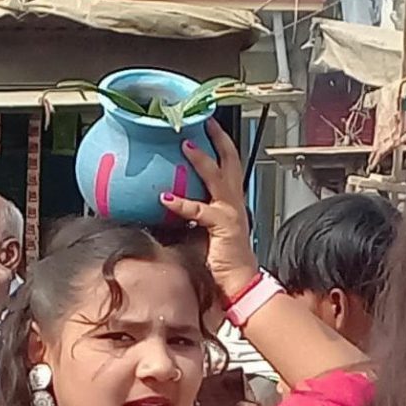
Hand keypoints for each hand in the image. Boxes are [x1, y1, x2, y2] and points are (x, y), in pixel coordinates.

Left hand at [163, 123, 259, 301]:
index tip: (208, 129)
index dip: (220, 146)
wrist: (240, 283)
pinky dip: (182, 203)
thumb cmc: (223, 262)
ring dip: (201, 160)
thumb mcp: (205, 232)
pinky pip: (200, 210)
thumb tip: (168, 206)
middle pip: (229, 162)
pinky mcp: (223, 225)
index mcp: (231, 202)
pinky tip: (166, 198)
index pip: (227, 167)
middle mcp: (234, 202)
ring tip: (185, 145)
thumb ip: (192, 216)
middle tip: (206, 122)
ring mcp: (231, 211)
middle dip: (219, 140)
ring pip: (217, 178)